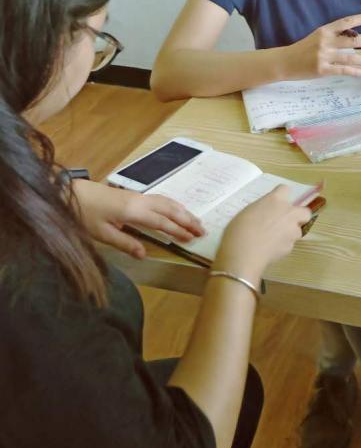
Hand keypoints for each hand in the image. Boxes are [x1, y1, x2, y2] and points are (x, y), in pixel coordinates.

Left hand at [71, 179, 204, 259]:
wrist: (71, 193)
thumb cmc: (84, 214)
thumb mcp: (101, 234)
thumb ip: (125, 243)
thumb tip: (144, 254)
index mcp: (134, 211)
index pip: (162, 222)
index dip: (178, 231)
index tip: (193, 239)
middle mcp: (140, 201)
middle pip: (170, 209)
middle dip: (187, 219)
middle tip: (203, 230)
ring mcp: (138, 196)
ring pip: (167, 201)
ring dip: (183, 211)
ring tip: (196, 221)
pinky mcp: (134, 195)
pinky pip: (161, 199)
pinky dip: (173, 205)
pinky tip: (177, 210)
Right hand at [214, 185, 310, 284]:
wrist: (243, 252)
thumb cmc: (239, 229)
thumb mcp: (248, 212)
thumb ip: (261, 210)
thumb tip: (264, 214)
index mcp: (275, 200)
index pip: (285, 189)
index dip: (281, 196)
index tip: (274, 202)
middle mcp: (288, 213)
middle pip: (304, 212)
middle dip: (299, 216)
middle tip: (285, 221)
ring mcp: (291, 231)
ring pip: (297, 231)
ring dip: (289, 234)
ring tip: (274, 239)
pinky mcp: (290, 247)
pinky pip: (288, 244)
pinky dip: (281, 247)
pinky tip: (269, 250)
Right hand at [286, 11, 360, 78]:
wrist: (285, 62)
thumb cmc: (304, 48)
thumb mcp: (318, 36)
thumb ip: (335, 35)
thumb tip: (356, 34)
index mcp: (325, 30)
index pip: (348, 21)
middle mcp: (325, 41)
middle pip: (354, 39)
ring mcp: (324, 56)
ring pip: (351, 57)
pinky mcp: (322, 70)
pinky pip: (343, 70)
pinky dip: (355, 72)